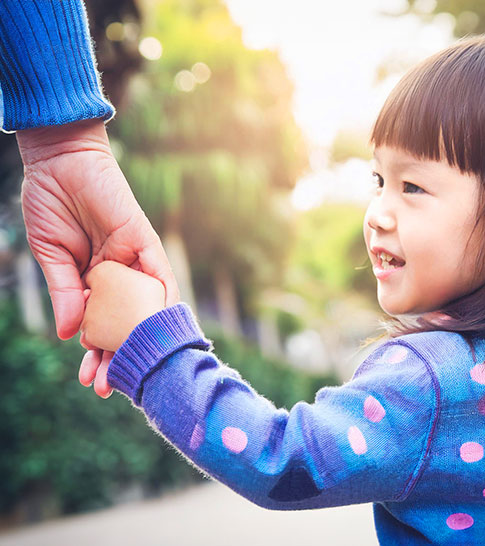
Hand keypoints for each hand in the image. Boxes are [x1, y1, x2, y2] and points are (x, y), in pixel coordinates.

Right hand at [16, 119, 179, 396]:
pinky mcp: (144, 241)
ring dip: (139, 339)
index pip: (101, 326)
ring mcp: (135, 260)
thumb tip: (70, 334)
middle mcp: (120, 276)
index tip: (92, 383)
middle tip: (109, 389)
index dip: (98, 355)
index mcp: (96, 282)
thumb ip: (65, 293)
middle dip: (119, 357)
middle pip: (126, 324)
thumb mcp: (52, 257)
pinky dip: (161, 301)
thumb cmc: (51, 204)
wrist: (58, 162)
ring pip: (145, 308)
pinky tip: (159, 332)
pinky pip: (159, 274)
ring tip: (128, 371)